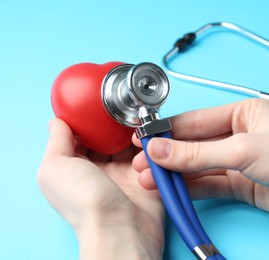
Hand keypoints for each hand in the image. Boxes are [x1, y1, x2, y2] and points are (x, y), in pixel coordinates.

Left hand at [37, 118, 163, 259]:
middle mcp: (98, 170)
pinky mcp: (144, 177)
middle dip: (114, 124)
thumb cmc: (85, 201)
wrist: (121, 227)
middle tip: (123, 111)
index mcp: (75, 167)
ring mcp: (122, 173)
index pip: (81, 136)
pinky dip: (148, 145)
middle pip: (107, 138)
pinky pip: (148, 154)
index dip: (89, 120)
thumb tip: (56, 122)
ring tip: (138, 122)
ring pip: (129, 144)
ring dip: (134, 133)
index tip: (98, 105)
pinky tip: (148, 137)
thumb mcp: (55, 167)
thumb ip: (56, 141)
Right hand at [132, 99, 268, 233]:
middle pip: (193, 144)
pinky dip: (190, 187)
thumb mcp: (241, 151)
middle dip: (167, 155)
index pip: (194, 121)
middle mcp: (237, 135)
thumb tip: (160, 151)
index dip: (167, 131)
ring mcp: (238, 161)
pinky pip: (209, 184)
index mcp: (240, 113)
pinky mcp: (241, 183)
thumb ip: (197, 154)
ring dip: (175, 173)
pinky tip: (171, 190)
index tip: (142, 139)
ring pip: (198, 166)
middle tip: (140, 164)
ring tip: (147, 179)